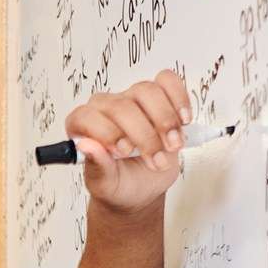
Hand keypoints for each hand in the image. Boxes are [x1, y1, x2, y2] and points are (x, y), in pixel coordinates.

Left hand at [64, 68, 191, 214]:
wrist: (141, 186)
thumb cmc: (119, 183)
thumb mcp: (106, 184)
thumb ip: (97, 166)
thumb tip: (86, 146)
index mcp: (83, 126)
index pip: (87, 116)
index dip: (107, 132)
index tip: (125, 151)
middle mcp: (106, 108)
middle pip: (122, 106)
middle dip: (144, 136)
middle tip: (157, 160)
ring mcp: (131, 98)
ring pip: (147, 91)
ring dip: (165, 121)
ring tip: (173, 146)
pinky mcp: (157, 96)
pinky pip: (168, 81)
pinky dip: (179, 99)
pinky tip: (184, 121)